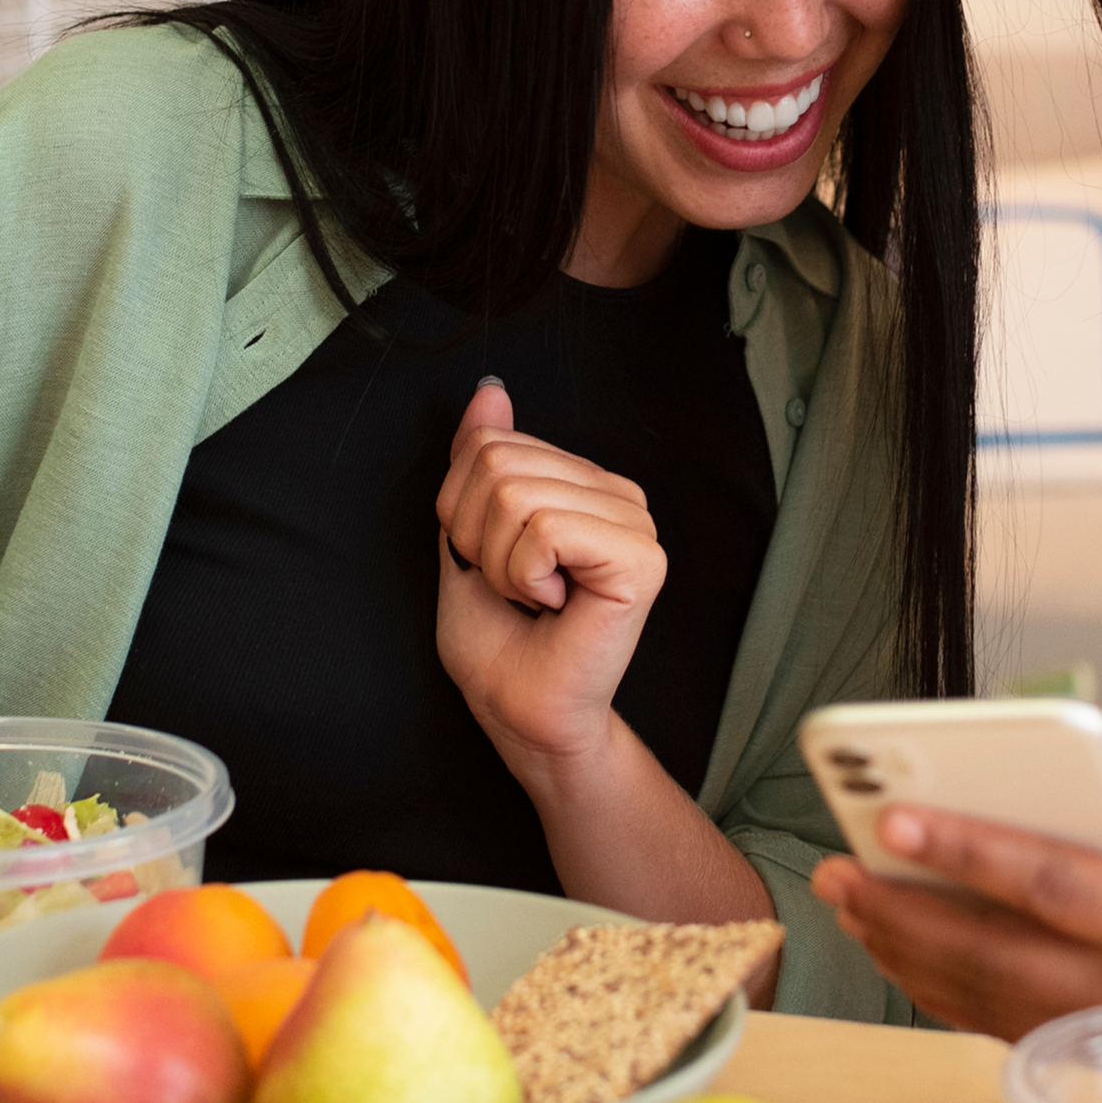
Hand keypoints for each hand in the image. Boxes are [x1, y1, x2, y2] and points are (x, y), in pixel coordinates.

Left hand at [433, 378, 665, 765]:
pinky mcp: (640, 560)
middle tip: (513, 587)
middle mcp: (617, 493)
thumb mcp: (467, 532)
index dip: (460, 508)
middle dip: (476, 535)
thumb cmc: (499, 640)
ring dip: (501, 563)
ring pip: (516, 495)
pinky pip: (546, 530)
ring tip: (535, 599)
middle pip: (497, 462)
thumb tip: (492, 391)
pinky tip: (556, 605)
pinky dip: (525, 576)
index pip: (489, 441)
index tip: (493, 562)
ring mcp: (636, 523)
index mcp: (582, 482)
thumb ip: (480, 459)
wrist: (521, 711)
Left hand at [807, 769, 1101, 1039]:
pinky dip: (938, 988)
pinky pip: (999, 1022)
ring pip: (985, 996)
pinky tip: (898, 947)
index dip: (967, 851)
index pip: (1051, 886)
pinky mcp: (1098, 1051)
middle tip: (836, 867)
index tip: (895, 819)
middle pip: (994, 952)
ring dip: (906, 951)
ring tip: (848, 900)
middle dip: (905, 909)